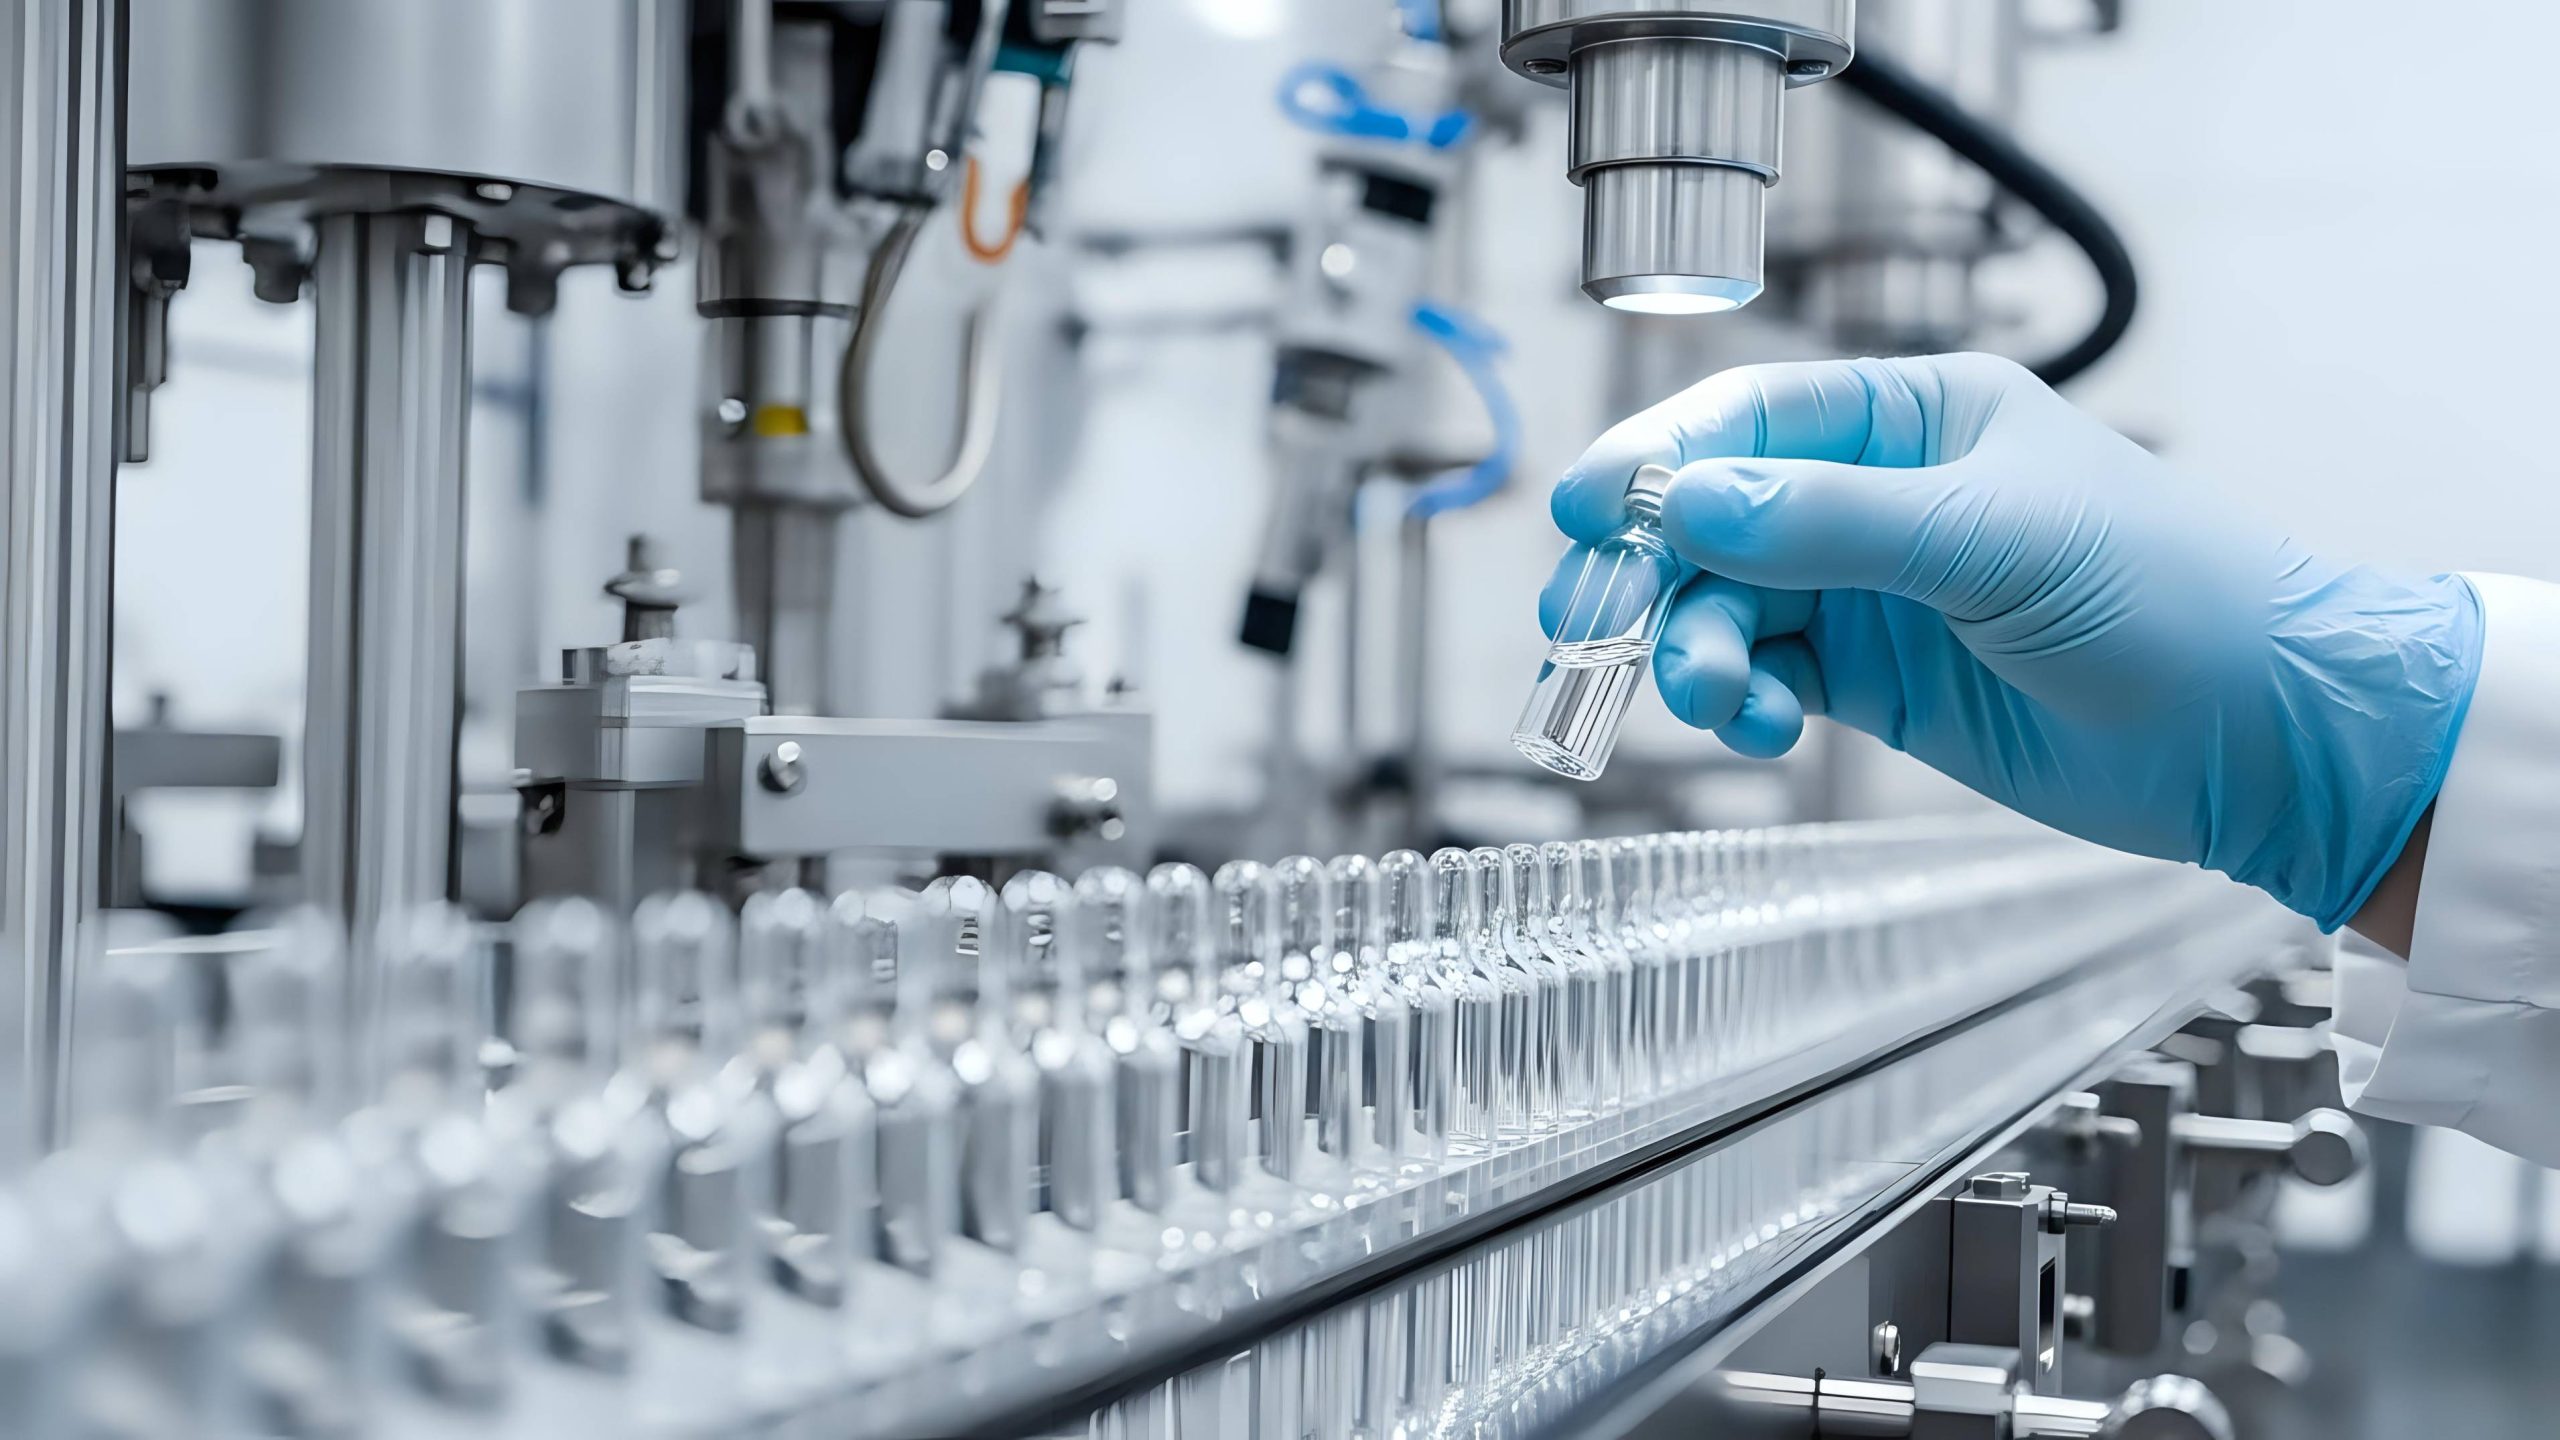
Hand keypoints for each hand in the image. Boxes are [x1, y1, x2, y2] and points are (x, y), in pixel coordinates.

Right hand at [1541, 353, 2479, 929]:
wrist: (2262, 738)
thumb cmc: (2169, 598)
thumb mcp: (1995, 541)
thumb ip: (1830, 521)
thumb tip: (1683, 501)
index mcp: (1915, 416)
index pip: (1747, 416)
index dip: (1653, 458)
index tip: (1584, 512)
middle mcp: (1877, 493)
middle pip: (1708, 517)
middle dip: (1648, 571)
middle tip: (1594, 626)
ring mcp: (1870, 589)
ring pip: (1723, 605)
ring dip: (1691, 651)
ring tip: (1713, 699)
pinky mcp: (1873, 680)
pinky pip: (1760, 675)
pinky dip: (1737, 702)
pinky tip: (1759, 727)